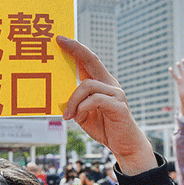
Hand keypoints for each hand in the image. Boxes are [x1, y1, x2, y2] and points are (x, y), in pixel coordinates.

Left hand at [57, 36, 154, 174]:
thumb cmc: (104, 127)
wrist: (125, 145)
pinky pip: (95, 99)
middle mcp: (110, 84)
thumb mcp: (83, 113)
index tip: (60, 39)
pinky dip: (82, 107)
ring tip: (68, 115)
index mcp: (102, 84)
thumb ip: (74, 102)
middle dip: (74, 49)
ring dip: (73, 101)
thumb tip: (58, 95)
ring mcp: (115, 93)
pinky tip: (78, 117)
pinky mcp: (118, 106)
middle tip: (58, 42)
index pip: (88, 61)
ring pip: (87, 85)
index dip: (75, 48)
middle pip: (92, 60)